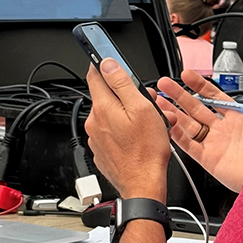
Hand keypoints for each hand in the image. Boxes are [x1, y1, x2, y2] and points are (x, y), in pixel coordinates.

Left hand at [84, 59, 170, 200]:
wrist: (143, 184)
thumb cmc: (146, 151)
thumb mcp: (141, 109)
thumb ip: (122, 83)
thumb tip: (107, 64)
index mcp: (103, 108)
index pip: (94, 75)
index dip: (101, 64)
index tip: (105, 58)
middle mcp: (94, 122)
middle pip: (106, 96)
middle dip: (125, 95)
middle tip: (145, 103)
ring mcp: (96, 138)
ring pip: (111, 115)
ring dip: (126, 114)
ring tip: (148, 125)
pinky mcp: (102, 150)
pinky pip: (111, 133)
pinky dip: (123, 131)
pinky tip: (139, 138)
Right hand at [155, 71, 242, 191]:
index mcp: (237, 118)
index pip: (213, 97)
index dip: (199, 85)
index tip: (187, 75)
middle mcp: (223, 130)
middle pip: (195, 108)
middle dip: (179, 95)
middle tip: (165, 83)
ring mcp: (214, 144)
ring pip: (188, 124)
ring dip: (173, 111)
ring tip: (159, 99)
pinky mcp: (208, 159)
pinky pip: (188, 144)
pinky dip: (177, 134)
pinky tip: (168, 122)